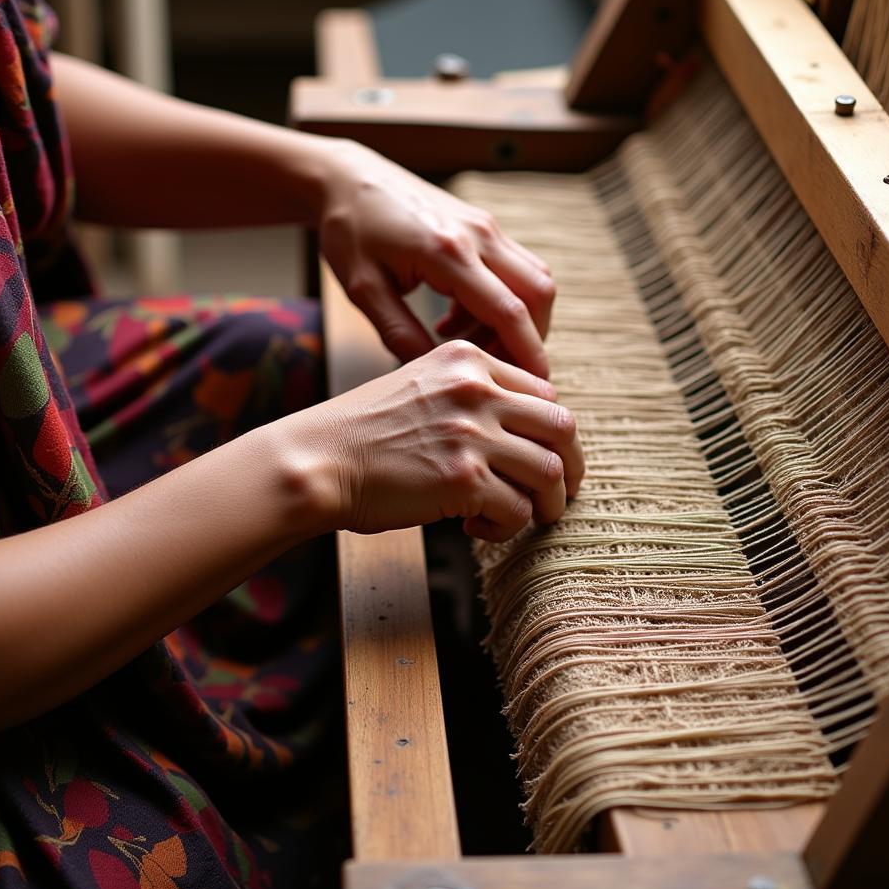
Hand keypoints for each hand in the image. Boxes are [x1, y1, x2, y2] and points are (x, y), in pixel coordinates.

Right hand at [286, 340, 583, 541]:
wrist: (317, 460)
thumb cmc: (363, 432)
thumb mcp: (420, 386)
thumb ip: (471, 395)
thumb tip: (525, 431)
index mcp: (467, 361)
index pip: (542, 391)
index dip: (550, 430)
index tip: (544, 454)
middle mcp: (476, 389)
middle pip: (561, 426)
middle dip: (571, 466)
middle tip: (563, 492)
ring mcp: (471, 434)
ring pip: (550, 471)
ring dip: (546, 503)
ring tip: (526, 516)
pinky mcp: (463, 480)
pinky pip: (516, 510)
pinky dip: (507, 527)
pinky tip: (478, 528)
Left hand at [319, 141, 555, 377]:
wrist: (348, 179)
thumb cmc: (350, 231)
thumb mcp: (364, 291)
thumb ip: (400, 335)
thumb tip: (436, 375)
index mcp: (447, 252)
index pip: (509, 311)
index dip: (528, 353)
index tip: (535, 387)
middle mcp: (478, 235)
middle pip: (538, 294)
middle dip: (531, 338)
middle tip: (500, 370)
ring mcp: (485, 227)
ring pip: (533, 279)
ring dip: (516, 320)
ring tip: (468, 346)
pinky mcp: (483, 226)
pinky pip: (514, 269)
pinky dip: (501, 302)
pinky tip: (457, 321)